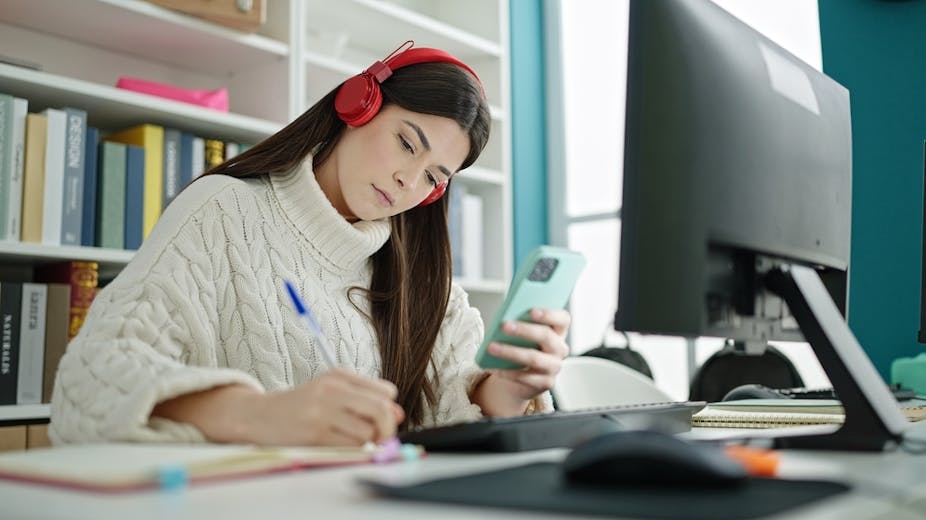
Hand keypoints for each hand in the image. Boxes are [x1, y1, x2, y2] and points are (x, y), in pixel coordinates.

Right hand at [243, 368, 404, 445]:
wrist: (259, 415)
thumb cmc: (301, 405)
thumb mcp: (332, 392)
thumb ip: (365, 399)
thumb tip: (399, 414)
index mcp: (339, 375)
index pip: (385, 391)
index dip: (389, 408)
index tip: (381, 418)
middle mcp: (332, 389)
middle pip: (381, 410)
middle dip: (388, 428)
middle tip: (380, 436)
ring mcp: (322, 411)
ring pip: (367, 432)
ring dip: (366, 441)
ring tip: (351, 438)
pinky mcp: (314, 433)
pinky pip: (349, 446)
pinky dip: (352, 449)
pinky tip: (339, 443)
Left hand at [475, 308, 570, 413]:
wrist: (522, 374)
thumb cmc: (522, 345)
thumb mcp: (524, 331)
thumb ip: (520, 321)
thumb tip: (506, 318)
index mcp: (559, 330)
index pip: (562, 319)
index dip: (549, 314)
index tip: (531, 310)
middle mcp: (560, 348)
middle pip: (546, 336)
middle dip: (524, 330)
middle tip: (504, 325)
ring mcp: (554, 367)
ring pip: (533, 358)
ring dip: (511, 352)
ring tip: (491, 346)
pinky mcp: (546, 383)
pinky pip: (525, 377)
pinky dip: (507, 372)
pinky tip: (493, 366)